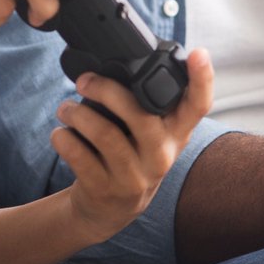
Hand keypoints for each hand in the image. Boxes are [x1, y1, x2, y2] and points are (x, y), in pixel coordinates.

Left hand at [54, 49, 216, 240]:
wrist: (109, 210)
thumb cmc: (131, 158)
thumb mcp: (150, 136)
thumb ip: (147, 106)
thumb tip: (123, 63)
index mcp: (176, 135)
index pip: (198, 105)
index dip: (202, 79)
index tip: (199, 53)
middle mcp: (161, 157)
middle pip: (141, 116)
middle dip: (107, 91)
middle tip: (84, 81)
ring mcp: (134, 177)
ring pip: (105, 134)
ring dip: (77, 114)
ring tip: (65, 108)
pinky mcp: (105, 189)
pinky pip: (80, 156)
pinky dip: (64, 138)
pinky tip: (61, 133)